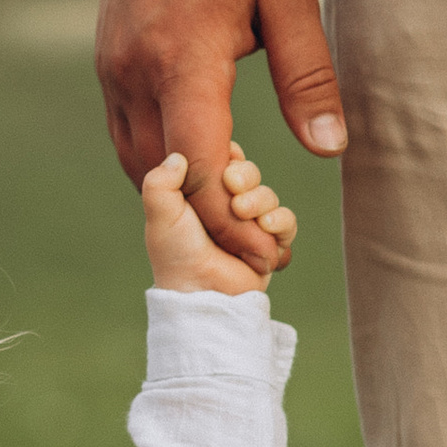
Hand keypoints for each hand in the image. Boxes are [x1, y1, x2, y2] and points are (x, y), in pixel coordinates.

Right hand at [97, 0, 344, 271]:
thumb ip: (309, 74)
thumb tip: (330, 148)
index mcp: (182, 56)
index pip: (198, 167)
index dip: (231, 222)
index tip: (268, 250)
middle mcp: (133, 69)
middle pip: (160, 180)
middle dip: (205, 224)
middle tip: (259, 246)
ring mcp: (112, 65)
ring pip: (137, 161)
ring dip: (180, 196)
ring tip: (235, 210)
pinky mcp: (107, 58)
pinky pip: (127, 132)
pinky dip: (161, 162)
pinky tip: (203, 162)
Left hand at [143, 148, 296, 295]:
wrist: (200, 291)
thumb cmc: (176, 254)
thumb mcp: (160, 214)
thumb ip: (159, 182)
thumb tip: (177, 156)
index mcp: (203, 193)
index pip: (224, 159)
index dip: (228, 155)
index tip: (222, 157)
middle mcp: (228, 205)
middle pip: (250, 173)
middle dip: (245, 175)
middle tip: (231, 184)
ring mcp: (250, 225)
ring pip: (268, 196)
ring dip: (260, 199)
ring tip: (242, 211)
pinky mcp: (269, 244)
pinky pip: (287, 222)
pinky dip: (280, 221)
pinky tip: (265, 226)